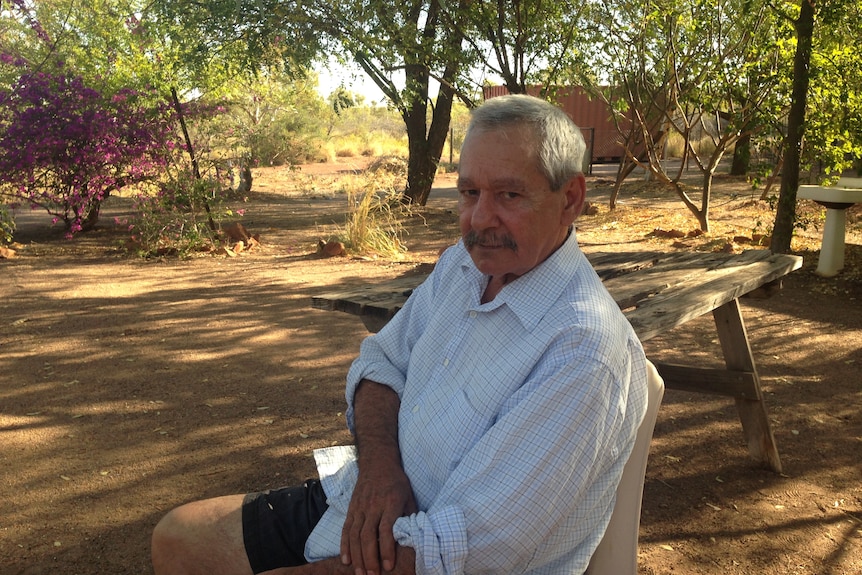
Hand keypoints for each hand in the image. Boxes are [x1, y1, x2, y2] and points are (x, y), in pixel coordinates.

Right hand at [341, 380, 416, 574]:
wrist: (377, 462)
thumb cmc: (397, 482)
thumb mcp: (409, 496)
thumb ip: (410, 517)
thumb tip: (414, 539)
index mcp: (390, 503)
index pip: (386, 529)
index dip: (387, 549)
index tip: (388, 566)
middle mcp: (373, 505)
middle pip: (368, 535)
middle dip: (370, 557)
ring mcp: (360, 507)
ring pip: (355, 534)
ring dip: (357, 556)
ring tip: (361, 573)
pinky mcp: (351, 508)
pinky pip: (346, 529)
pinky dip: (344, 545)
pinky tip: (346, 560)